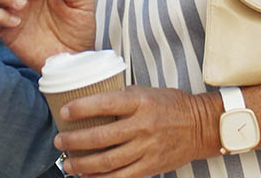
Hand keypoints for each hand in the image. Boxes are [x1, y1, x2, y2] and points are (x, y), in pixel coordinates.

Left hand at [53, 86, 219, 177]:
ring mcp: (147, 149)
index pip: (105, 104)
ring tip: (68, 163)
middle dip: (75, 141)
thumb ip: (120, 97)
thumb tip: (89, 98)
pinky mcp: (152, 166)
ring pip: (109, 161)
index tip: (64, 111)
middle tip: (59, 141)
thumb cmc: (169, 104)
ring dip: (84, 165)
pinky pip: (123, 177)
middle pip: (102, 137)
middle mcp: (142, 126)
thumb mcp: (145, 92)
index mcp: (139, 102)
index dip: (81, 108)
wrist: (202, 126)